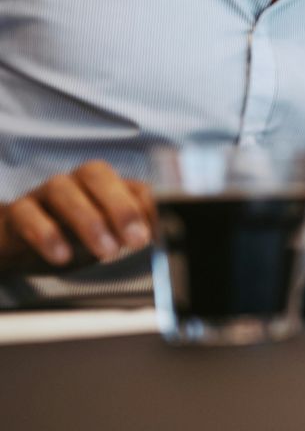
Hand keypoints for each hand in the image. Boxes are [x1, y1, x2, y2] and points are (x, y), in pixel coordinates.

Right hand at [0, 160, 156, 271]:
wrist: (19, 246)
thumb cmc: (71, 236)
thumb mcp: (108, 236)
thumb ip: (133, 231)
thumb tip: (161, 237)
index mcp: (104, 185)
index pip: (132, 183)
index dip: (149, 206)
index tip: (159, 235)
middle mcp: (74, 181)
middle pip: (96, 174)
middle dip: (121, 207)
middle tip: (136, 241)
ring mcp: (43, 193)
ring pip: (62, 190)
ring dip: (88, 220)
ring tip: (106, 252)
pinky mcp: (16, 212)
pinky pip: (27, 214)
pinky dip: (46, 234)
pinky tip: (61, 256)